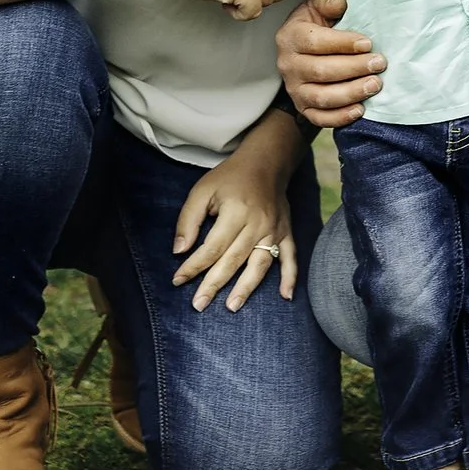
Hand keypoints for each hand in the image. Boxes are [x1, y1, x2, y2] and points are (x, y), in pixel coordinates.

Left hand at [171, 114, 300, 310]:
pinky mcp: (286, 232)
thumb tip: (179, 251)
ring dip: (246, 288)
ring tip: (232, 306)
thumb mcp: (202, 190)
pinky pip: (291, 258)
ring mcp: (275, 229)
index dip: (193, 265)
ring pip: (260, 264)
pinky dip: (290, 277)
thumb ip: (188, 220)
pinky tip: (286, 296)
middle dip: (214, 284)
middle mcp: (257, 223)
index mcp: (235, 211)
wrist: (265, 162)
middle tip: (198, 305)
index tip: (178, 280)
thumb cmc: (229, 177)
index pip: (212, 247)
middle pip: (233, 260)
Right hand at [276, 0, 386, 126]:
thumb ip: (328, 0)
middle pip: (321, 71)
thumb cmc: (317, 24)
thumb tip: (340, 5)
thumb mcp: (319, 4)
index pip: (315, 42)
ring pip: (322, 97)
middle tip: (379, 64)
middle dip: (354, 68)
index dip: (343, 43)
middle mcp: (288, 65)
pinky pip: (320, 118)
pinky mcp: (303, 107)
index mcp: (290, 36)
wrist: (306, 48)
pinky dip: (340, 117)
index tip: (368, 43)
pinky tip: (360, 110)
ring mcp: (294, 89)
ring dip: (351, 93)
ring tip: (375, 84)